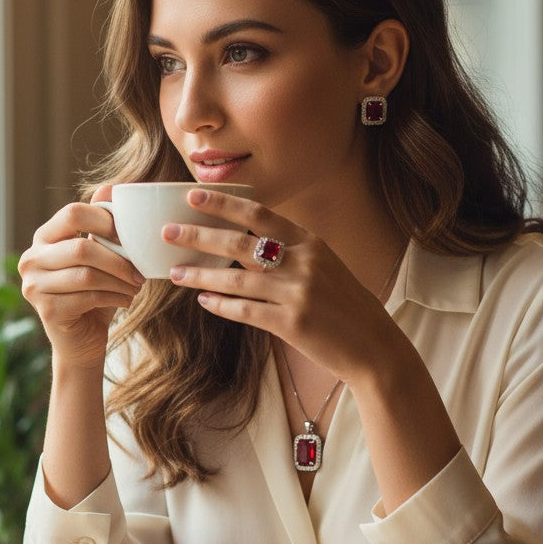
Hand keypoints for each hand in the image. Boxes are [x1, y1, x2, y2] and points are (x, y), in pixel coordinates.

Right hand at [18, 185, 144, 367]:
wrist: (82, 340)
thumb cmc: (94, 292)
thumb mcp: (101, 256)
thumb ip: (102, 225)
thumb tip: (111, 186)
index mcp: (44, 237)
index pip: (72, 213)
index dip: (106, 221)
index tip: (130, 238)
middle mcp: (31, 258)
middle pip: (81, 247)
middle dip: (119, 260)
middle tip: (140, 272)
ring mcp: (34, 285)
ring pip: (87, 274)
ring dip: (120, 281)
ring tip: (135, 287)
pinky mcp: (46, 310)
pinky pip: (89, 297)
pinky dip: (115, 297)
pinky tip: (126, 300)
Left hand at [163, 188, 399, 383]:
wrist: (374, 347)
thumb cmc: (346, 307)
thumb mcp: (325, 267)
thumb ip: (292, 252)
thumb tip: (247, 243)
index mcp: (311, 242)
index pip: (260, 215)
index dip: (224, 204)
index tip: (193, 196)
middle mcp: (304, 262)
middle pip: (240, 242)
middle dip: (199, 235)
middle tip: (168, 231)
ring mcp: (298, 293)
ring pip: (235, 278)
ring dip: (201, 275)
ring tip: (175, 273)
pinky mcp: (292, 323)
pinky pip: (245, 311)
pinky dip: (221, 305)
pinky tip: (203, 301)